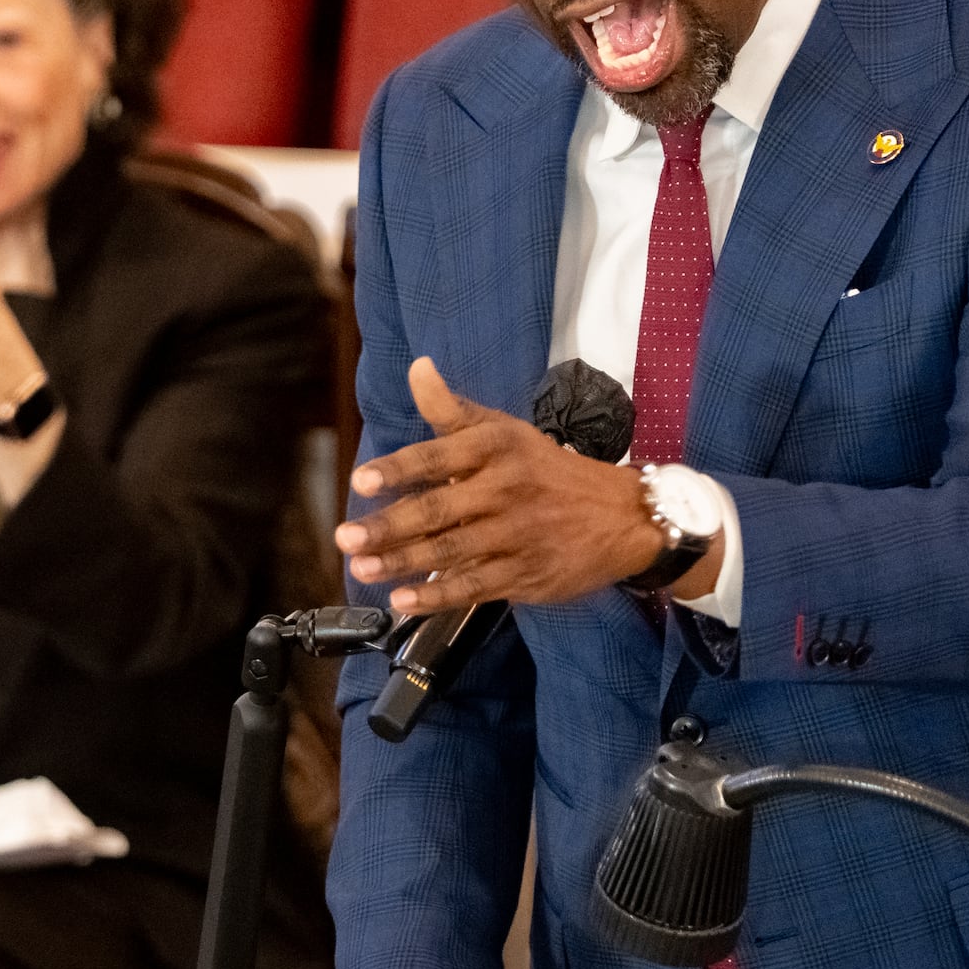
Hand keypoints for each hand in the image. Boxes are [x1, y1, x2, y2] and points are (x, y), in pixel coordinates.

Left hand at [338, 358, 686, 610]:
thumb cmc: (548, 471)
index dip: (398, 469)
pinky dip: (438, 595)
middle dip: (388, 526)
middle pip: (439, 508)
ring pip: (452, 549)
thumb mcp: (504, 431)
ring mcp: (517, 533)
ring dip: (402, 562)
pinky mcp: (526, 572)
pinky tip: (405, 600)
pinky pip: (475, 586)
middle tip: (346, 538)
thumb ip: (453, 409)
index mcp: (497, 448)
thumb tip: (418, 367)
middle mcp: (506, 488)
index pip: (439, 455)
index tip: (362, 481)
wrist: (622, 516)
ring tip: (362, 569)